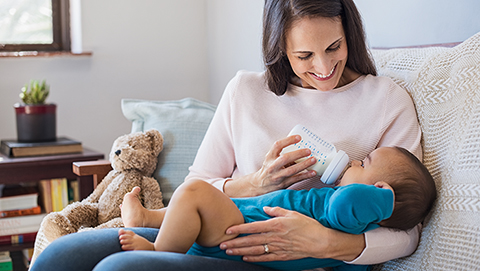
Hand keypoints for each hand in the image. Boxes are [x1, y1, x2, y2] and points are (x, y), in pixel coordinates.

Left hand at [220, 206, 339, 261]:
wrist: (321, 241)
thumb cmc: (308, 226)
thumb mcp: (292, 213)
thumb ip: (277, 211)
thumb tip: (266, 209)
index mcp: (276, 225)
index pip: (253, 227)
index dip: (239, 229)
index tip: (228, 230)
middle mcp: (274, 237)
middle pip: (250, 240)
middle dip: (235, 243)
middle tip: (222, 244)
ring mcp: (278, 248)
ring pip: (255, 250)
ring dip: (241, 251)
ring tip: (229, 252)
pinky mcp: (282, 256)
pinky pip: (265, 258)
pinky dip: (254, 258)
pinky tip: (245, 257)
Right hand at [226, 135, 316, 196]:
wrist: (260, 185)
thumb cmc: (269, 169)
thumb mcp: (271, 159)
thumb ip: (283, 154)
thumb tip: (302, 148)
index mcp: (269, 157)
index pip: (277, 145)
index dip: (288, 140)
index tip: (299, 137)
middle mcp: (272, 166)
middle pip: (285, 158)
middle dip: (298, 154)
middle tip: (309, 150)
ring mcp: (277, 176)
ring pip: (292, 170)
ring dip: (304, 164)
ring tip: (313, 160)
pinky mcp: (283, 184)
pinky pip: (296, 179)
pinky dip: (306, 175)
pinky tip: (313, 172)